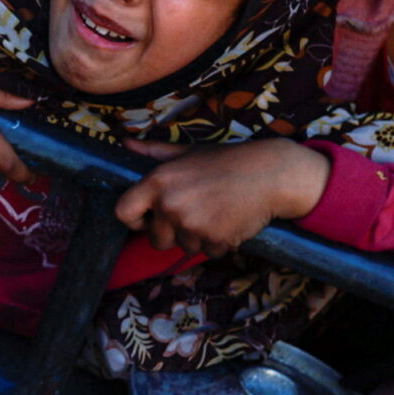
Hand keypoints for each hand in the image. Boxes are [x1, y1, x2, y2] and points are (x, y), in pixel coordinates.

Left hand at [115, 138, 329, 258]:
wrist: (270, 174)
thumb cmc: (227, 161)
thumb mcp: (188, 152)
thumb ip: (154, 152)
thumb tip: (125, 142)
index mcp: (158, 181)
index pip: (123, 212)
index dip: (134, 220)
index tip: (147, 219)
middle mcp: (171, 204)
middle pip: (156, 239)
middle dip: (173, 233)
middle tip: (196, 212)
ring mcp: (192, 224)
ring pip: (184, 247)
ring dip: (198, 237)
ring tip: (216, 212)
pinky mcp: (214, 240)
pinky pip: (208, 252)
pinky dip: (218, 243)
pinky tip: (229, 221)